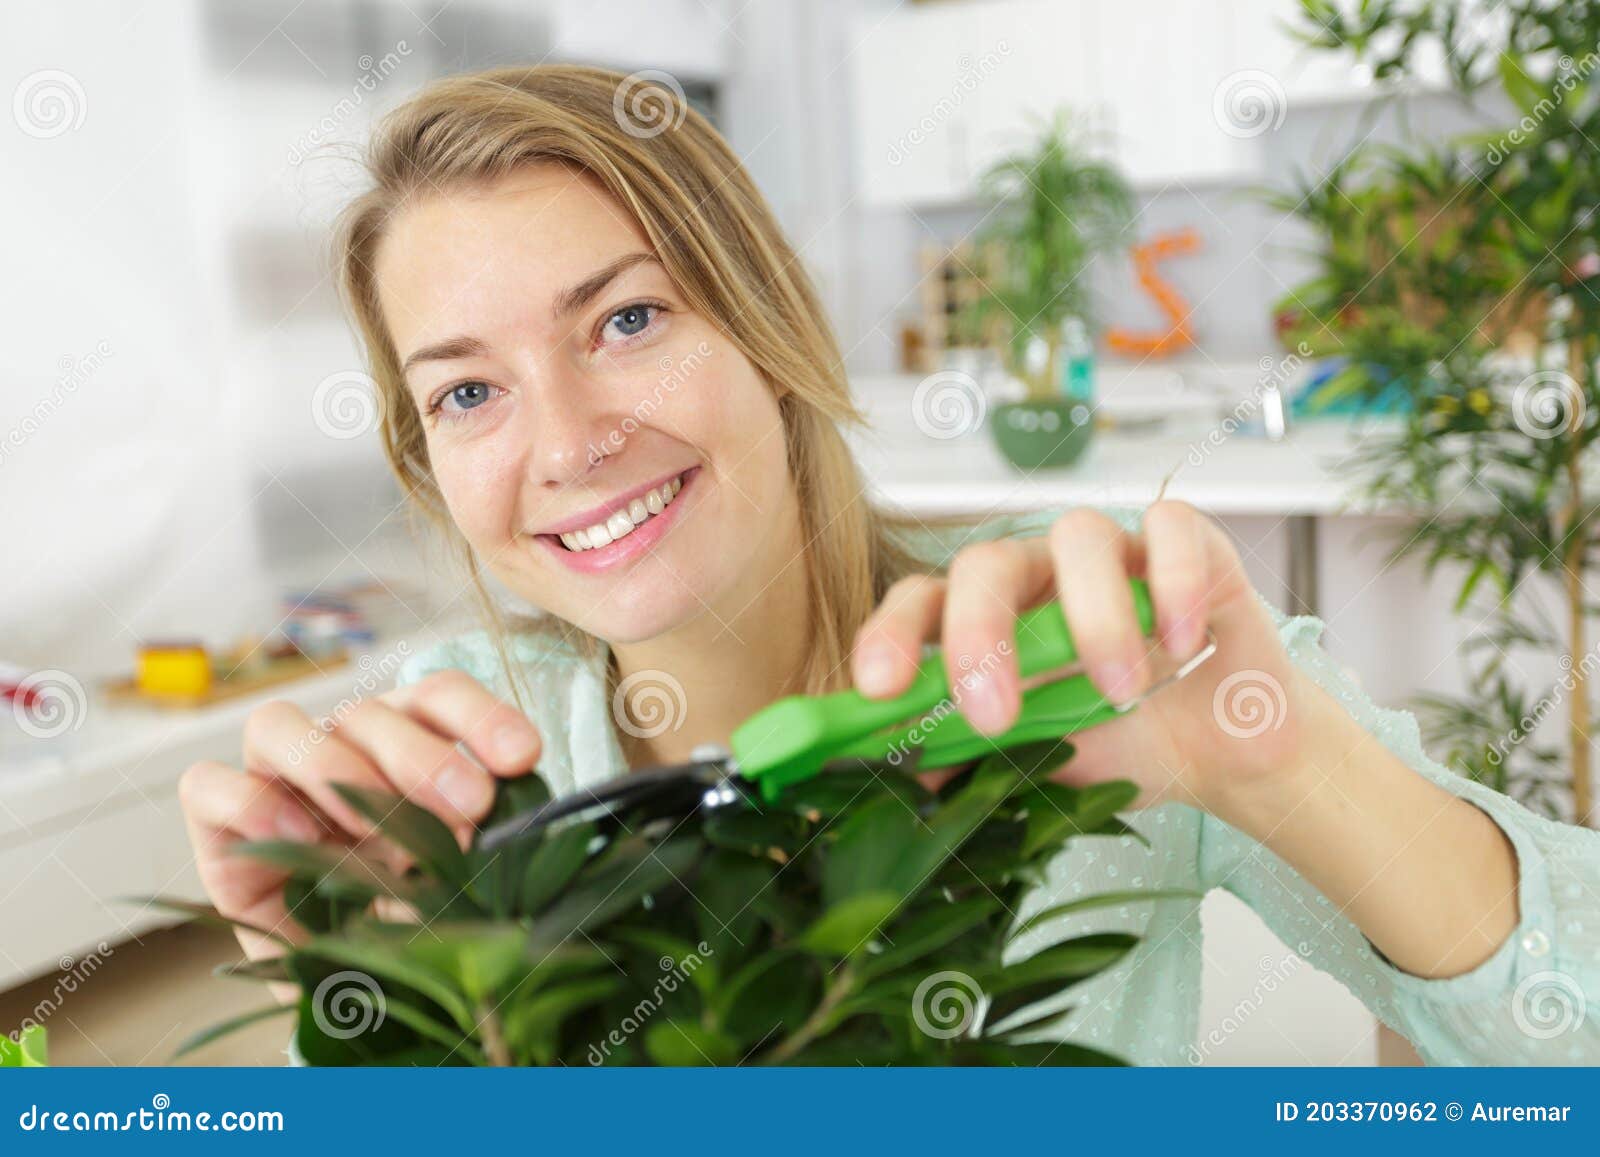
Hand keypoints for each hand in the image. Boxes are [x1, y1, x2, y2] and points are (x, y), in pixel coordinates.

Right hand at [178, 670, 541, 962]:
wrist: (343, 981)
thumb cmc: (410, 912)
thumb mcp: (455, 876)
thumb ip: (474, 838)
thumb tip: (505, 822)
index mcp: (405, 740)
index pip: (436, 695)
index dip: (481, 717)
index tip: (524, 758)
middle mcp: (338, 744)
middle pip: (368, 711)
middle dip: (424, 756)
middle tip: (471, 805)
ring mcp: (272, 777)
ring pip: (278, 725)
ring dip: (334, 767)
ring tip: (382, 829)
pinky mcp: (215, 823)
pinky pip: (209, 784)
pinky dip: (252, 802)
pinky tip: (301, 835)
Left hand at [850, 500, 1322, 815]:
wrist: (1224, 752)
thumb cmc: (1121, 744)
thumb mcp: (1041, 761)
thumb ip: (976, 758)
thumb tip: (904, 777)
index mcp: (988, 617)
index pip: (920, 601)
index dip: (891, 635)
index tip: (879, 689)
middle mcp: (1040, 573)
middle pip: (983, 564)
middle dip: (979, 636)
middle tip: (995, 716)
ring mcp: (1113, 551)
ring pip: (1078, 536)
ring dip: (1092, 619)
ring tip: (1120, 694)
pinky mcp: (1190, 544)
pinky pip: (1172, 526)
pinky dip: (1174, 582)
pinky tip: (1185, 645)